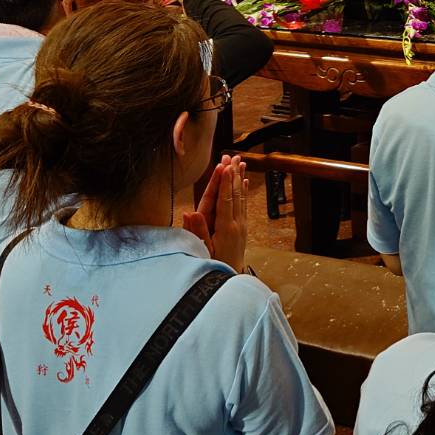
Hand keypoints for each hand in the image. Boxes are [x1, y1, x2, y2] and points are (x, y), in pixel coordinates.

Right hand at [182, 154, 248, 273]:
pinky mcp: (243, 227)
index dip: (224, 183)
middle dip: (233, 175)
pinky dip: (244, 191)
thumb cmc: (213, 265)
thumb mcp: (203, 250)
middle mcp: (236, 223)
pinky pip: (244, 205)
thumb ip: (197, 231)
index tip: (225, 166)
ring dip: (240, 179)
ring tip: (240, 162)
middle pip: (234, 194)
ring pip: (241, 197)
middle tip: (232, 156)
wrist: (230, 277)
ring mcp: (241, 224)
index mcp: (225, 228)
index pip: (224, 200)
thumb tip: (189, 212)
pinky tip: (245, 181)